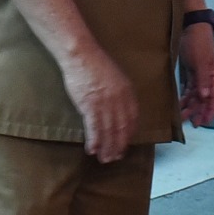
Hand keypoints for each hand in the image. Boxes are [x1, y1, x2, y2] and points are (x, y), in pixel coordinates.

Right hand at [60, 46, 138, 162]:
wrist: (81, 55)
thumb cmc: (95, 64)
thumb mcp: (116, 77)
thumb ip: (120, 93)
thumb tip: (118, 109)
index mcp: (127, 92)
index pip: (132, 119)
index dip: (128, 135)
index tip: (125, 144)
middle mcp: (119, 100)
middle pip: (121, 129)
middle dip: (119, 146)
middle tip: (115, 158)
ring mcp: (105, 104)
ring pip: (109, 132)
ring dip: (107, 148)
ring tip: (104, 159)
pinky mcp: (90, 106)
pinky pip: (94, 128)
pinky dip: (95, 141)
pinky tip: (92, 149)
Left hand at [178, 22, 213, 126]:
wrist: (189, 25)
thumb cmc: (198, 42)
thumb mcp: (201, 61)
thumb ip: (203, 79)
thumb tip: (205, 97)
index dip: (210, 111)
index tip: (204, 123)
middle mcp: (208, 78)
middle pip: (204, 100)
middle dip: (198, 112)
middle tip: (189, 123)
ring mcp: (199, 75)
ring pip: (195, 96)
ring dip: (190, 106)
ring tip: (181, 116)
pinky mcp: (190, 72)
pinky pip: (189, 89)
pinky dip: (185, 98)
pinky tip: (179, 104)